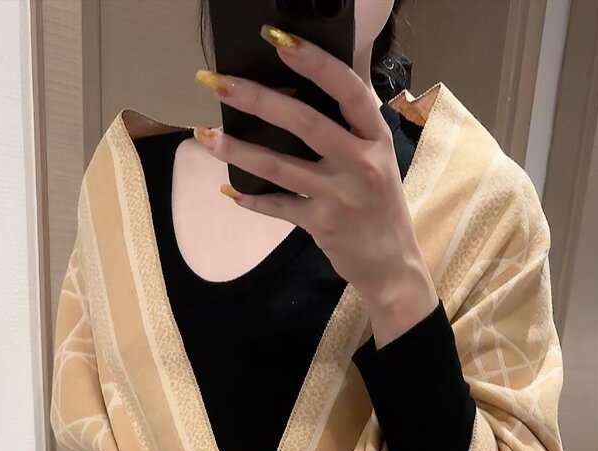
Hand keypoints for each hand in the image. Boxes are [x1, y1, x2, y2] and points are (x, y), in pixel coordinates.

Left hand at [193, 25, 437, 346]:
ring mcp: (341, 196)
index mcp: (375, 136)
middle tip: (218, 82)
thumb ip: (355, 115)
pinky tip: (229, 189)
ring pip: (281, 167)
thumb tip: (337, 60)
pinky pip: (279, 208)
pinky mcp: (323, 225)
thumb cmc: (379, 202)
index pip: (347, 89)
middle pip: (305, 123)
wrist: (392, 263)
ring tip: (205, 135)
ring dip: (239, 150)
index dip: (315, 62)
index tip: (278, 39)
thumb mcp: (378, 153)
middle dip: (258, 99)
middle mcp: (361, 162)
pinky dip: (253, 200)